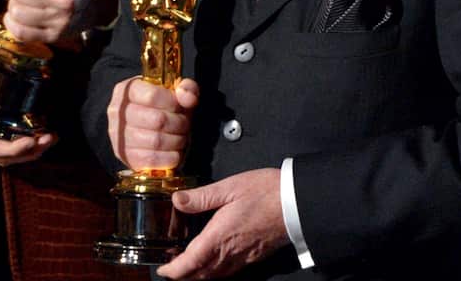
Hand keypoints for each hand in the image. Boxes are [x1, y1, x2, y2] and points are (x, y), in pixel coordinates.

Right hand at [106, 76, 197, 172]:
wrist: (146, 129)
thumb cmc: (161, 108)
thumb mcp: (175, 93)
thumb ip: (187, 89)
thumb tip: (188, 98)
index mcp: (126, 90)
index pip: (152, 96)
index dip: (173, 103)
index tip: (179, 107)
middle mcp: (117, 112)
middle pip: (157, 120)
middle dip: (179, 123)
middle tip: (184, 124)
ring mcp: (119, 136)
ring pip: (156, 141)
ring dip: (176, 141)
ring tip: (179, 137)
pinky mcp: (125, 156)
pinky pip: (152, 159)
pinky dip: (170, 157)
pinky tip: (173, 151)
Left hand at [158, 169, 287, 278]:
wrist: (297, 203)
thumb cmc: (265, 192)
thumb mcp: (229, 187)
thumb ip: (201, 197)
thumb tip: (177, 200)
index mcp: (220, 235)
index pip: (191, 262)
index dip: (174, 270)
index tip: (163, 270)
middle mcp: (231, 252)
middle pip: (201, 274)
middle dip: (183, 276)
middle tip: (170, 269)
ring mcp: (244, 257)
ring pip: (216, 276)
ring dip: (199, 275)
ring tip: (187, 268)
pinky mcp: (254, 256)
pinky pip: (230, 271)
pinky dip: (216, 272)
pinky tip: (214, 263)